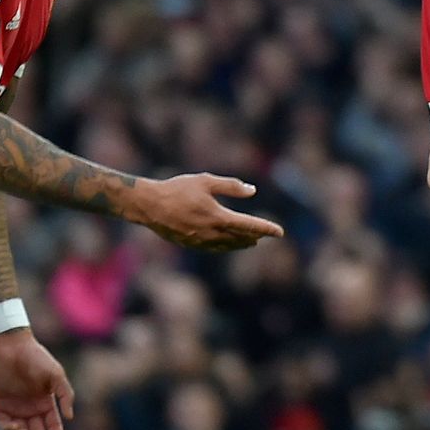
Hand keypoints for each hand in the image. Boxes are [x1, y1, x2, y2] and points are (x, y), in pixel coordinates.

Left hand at [0, 329, 73, 429]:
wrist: (12, 346)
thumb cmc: (37, 358)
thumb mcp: (56, 374)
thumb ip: (65, 394)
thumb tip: (70, 417)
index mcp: (47, 402)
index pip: (54, 425)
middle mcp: (32, 408)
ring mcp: (16, 407)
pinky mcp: (0, 405)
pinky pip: (4, 423)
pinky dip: (9, 429)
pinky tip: (13, 427)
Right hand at [132, 174, 284, 249]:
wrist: (148, 205)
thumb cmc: (178, 189)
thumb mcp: (206, 181)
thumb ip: (231, 186)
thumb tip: (252, 191)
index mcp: (218, 217)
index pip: (249, 226)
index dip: (266, 229)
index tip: (280, 232)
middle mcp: (211, 232)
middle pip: (239, 238)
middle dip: (254, 237)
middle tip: (265, 236)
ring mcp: (199, 241)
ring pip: (226, 246)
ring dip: (240, 244)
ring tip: (250, 242)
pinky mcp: (189, 243)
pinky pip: (212, 248)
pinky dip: (223, 246)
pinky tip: (225, 243)